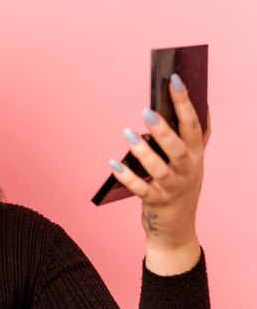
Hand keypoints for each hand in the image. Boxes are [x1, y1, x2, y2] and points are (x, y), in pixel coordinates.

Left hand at [110, 74, 210, 273]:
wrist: (176, 230)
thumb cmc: (179, 185)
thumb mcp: (190, 161)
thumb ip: (190, 136)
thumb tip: (190, 101)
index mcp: (196, 155)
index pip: (194, 124)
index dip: (185, 101)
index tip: (174, 79)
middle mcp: (188, 171)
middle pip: (178, 147)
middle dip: (164, 129)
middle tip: (146, 111)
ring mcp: (173, 188)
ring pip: (158, 168)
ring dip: (142, 151)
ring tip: (127, 133)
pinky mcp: (156, 203)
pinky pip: (139, 189)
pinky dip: (126, 176)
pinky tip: (112, 163)